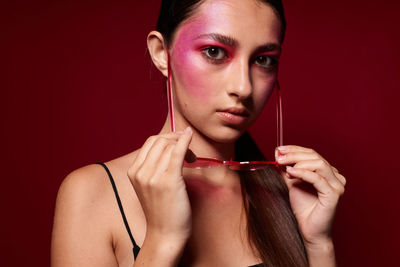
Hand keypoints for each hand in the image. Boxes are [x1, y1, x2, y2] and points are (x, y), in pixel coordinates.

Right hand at [127, 128, 192, 243]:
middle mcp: (140, 172)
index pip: (150, 142)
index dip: (167, 137)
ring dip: (184, 145)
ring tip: (191, 158)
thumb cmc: (162, 211)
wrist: (165, 234)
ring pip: (169, 145)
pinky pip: (177, 152)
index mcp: (134, 172)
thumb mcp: (150, 187)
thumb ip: (152, 168)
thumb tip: (169, 147)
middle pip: (159, 141)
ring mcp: (153, 176)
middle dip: (176, 139)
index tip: (179, 140)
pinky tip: (190, 136)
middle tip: (188, 148)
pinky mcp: (168, 181)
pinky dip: (185, 141)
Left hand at [275, 145, 345, 245]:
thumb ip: (287, 169)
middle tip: (278, 158)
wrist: (310, 230)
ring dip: (298, 162)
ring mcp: (337, 185)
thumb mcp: (292, 183)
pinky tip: (290, 172)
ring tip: (284, 167)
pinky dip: (303, 173)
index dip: (295, 149)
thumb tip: (278, 154)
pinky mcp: (334, 194)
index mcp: (328, 172)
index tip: (279, 150)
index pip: (312, 154)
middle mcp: (336, 176)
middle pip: (315, 157)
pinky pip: (318, 179)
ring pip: (318, 164)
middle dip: (294, 155)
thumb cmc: (304, 208)